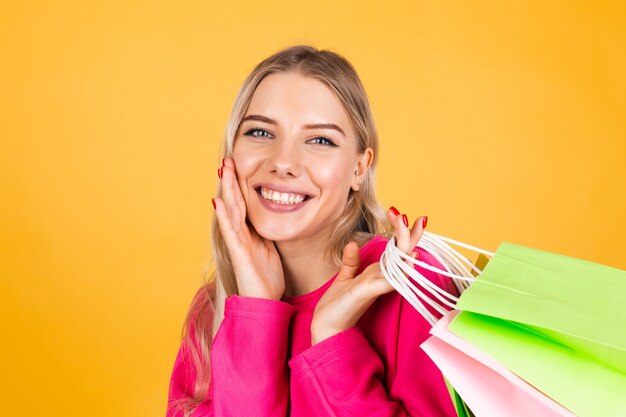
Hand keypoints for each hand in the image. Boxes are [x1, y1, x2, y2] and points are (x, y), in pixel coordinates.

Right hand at [212, 158, 284, 299]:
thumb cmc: (267, 278)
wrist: (264, 302)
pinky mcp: (238, 253)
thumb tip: (273, 218)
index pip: (244, 203)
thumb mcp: (271, 249)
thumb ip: (267, 233)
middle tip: (227, 159)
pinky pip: (230, 231)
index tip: (239, 165)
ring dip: (226, 190)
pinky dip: (224, 216)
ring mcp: (238, 242)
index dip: (241, 185)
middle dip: (231, 180)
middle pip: (235, 201)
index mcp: (250, 232)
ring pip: (231, 210)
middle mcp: (241, 234)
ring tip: (222, 170)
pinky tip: (218, 201)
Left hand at [310, 208, 426, 343]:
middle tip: (409, 214)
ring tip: (405, 221)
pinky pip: (390, 279)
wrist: (325, 327)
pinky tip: (409, 258)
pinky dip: (401, 269)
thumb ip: (351, 262)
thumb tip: (354, 243)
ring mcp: (378, 285)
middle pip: (402, 252)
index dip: (400, 232)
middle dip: (408, 232)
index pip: (395, 249)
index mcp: (376, 273)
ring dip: (404, 241)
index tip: (399, 212)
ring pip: (399, 261)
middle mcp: (381, 277)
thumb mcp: (344, 278)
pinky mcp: (369, 292)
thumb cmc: (336, 307)